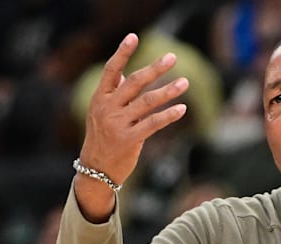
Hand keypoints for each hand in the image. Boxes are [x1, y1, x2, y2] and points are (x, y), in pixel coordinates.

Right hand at [75, 33, 189, 220]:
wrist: (95, 170)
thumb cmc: (102, 138)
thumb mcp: (100, 113)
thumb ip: (113, 94)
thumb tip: (122, 72)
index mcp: (99, 98)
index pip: (111, 71)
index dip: (122, 53)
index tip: (133, 37)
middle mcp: (107, 108)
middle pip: (133, 82)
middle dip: (154, 69)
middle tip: (172, 57)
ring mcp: (118, 124)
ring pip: (146, 102)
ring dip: (168, 91)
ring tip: (185, 82)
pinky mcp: (129, 140)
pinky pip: (152, 124)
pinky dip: (168, 116)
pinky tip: (181, 109)